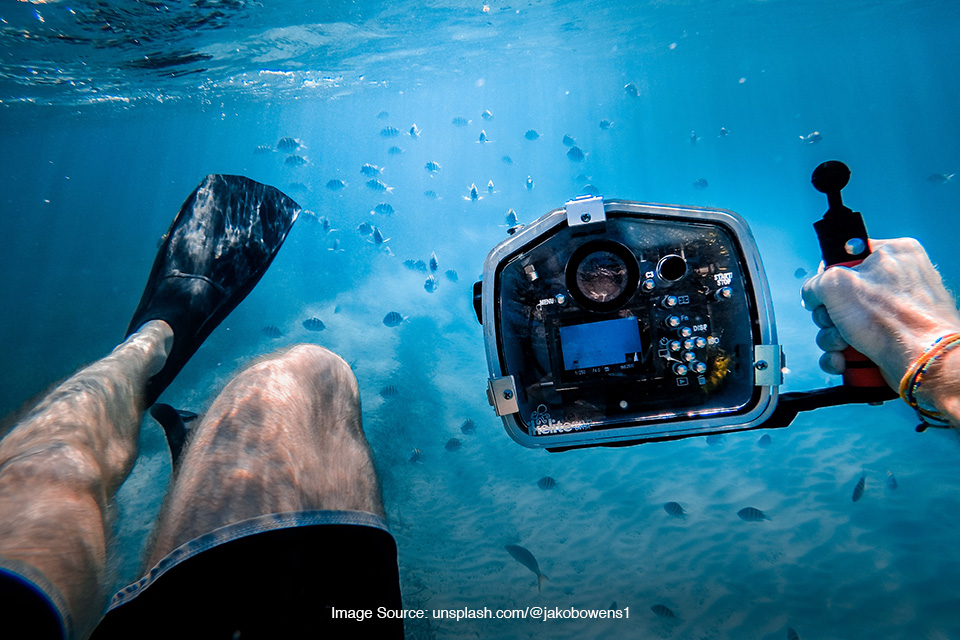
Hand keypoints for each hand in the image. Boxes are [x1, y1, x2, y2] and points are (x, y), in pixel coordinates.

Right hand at [800, 238, 959, 388]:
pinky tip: (845, 360)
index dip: (828, 278)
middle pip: (840, 295)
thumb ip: (815, 282)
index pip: (845, 258)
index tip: (827, 293)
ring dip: (833, 339)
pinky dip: (844, 355)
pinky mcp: (891, 339)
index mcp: (894, 253)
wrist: (921, 365)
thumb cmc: (894, 322)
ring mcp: (895, 312)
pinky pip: (854, 343)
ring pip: (843, 323)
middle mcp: (898, 280)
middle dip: (830, 317)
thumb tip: (813, 295)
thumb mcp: (836, 285)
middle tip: (838, 322)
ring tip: (845, 345)